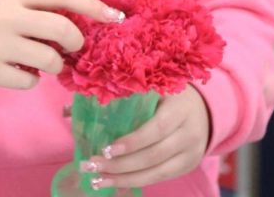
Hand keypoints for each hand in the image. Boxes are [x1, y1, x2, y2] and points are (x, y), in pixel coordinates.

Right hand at [0, 0, 123, 88]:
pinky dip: (32, 80)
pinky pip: (30, 81)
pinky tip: (19, 73)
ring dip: (55, 65)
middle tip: (72, 47)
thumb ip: (36, 6)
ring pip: (50, 59)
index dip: (92, 5)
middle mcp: (7, 16)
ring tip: (42, 62)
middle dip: (75, 41)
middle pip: (62, 29)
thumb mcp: (4, 1)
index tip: (114, 17)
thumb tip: (79, 21)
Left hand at [79, 86, 210, 190]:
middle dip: (120, 164)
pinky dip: (134, 183)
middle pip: (153, 155)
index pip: (157, 128)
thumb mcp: (151, 88)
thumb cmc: (166, 95)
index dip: (132, 141)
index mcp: (180, 108)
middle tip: (91, 166)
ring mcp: (191, 153)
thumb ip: (120, 97)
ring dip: (123, 179)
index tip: (106, 148)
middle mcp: (190, 133)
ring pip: (156, 173)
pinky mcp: (186, 167)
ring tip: (97, 180)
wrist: (202, 109)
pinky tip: (114, 184)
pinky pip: (158, 179)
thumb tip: (71, 110)